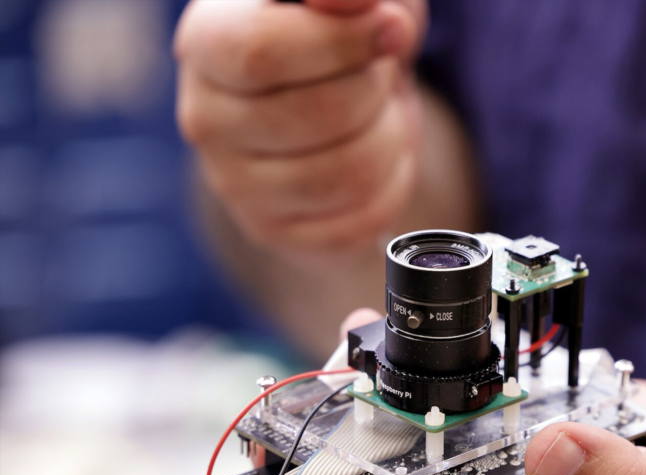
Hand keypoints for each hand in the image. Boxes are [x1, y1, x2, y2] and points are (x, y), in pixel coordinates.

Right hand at [174, 0, 426, 250]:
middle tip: (379, 74)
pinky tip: (380, 154)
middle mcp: (204, 118)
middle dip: (375, 91)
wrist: (339, 95)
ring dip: (390, 138)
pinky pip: (358, 222)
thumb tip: (369, 11)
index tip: (392, 29)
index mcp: (206, 42)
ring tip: (382, 113)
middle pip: (316, 116)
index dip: (343, 43)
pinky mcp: (274, 231)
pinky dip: (392, 185)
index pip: (262, 52)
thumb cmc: (343, 27)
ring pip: (343, 176)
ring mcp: (234, 184)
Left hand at [330, 313, 645, 474]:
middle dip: (353, 472)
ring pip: (424, 452)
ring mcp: (518, 464)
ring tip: (358, 356)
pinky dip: (440, 371)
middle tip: (334, 411)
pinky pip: (472, 400)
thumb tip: (545, 451)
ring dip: (382, 412)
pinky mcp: (534, 416)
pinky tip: (418, 331)